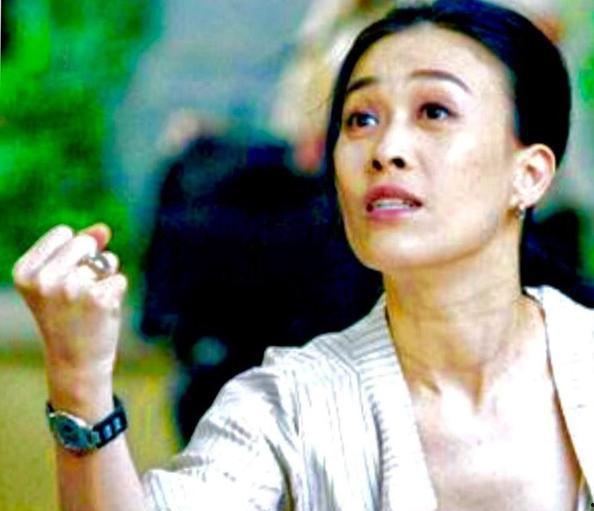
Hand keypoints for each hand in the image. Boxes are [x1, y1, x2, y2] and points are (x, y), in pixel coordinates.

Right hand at [12, 224, 126, 377]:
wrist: (76, 361)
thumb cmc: (70, 316)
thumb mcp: (64, 278)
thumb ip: (82, 248)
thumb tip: (104, 228)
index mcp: (25, 271)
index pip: (63, 232)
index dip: (73, 253)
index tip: (62, 280)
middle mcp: (44, 279)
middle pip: (84, 242)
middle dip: (91, 262)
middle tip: (79, 294)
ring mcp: (72, 288)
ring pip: (106, 261)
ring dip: (105, 279)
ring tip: (89, 305)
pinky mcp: (99, 298)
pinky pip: (120, 278)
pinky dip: (117, 292)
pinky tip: (102, 312)